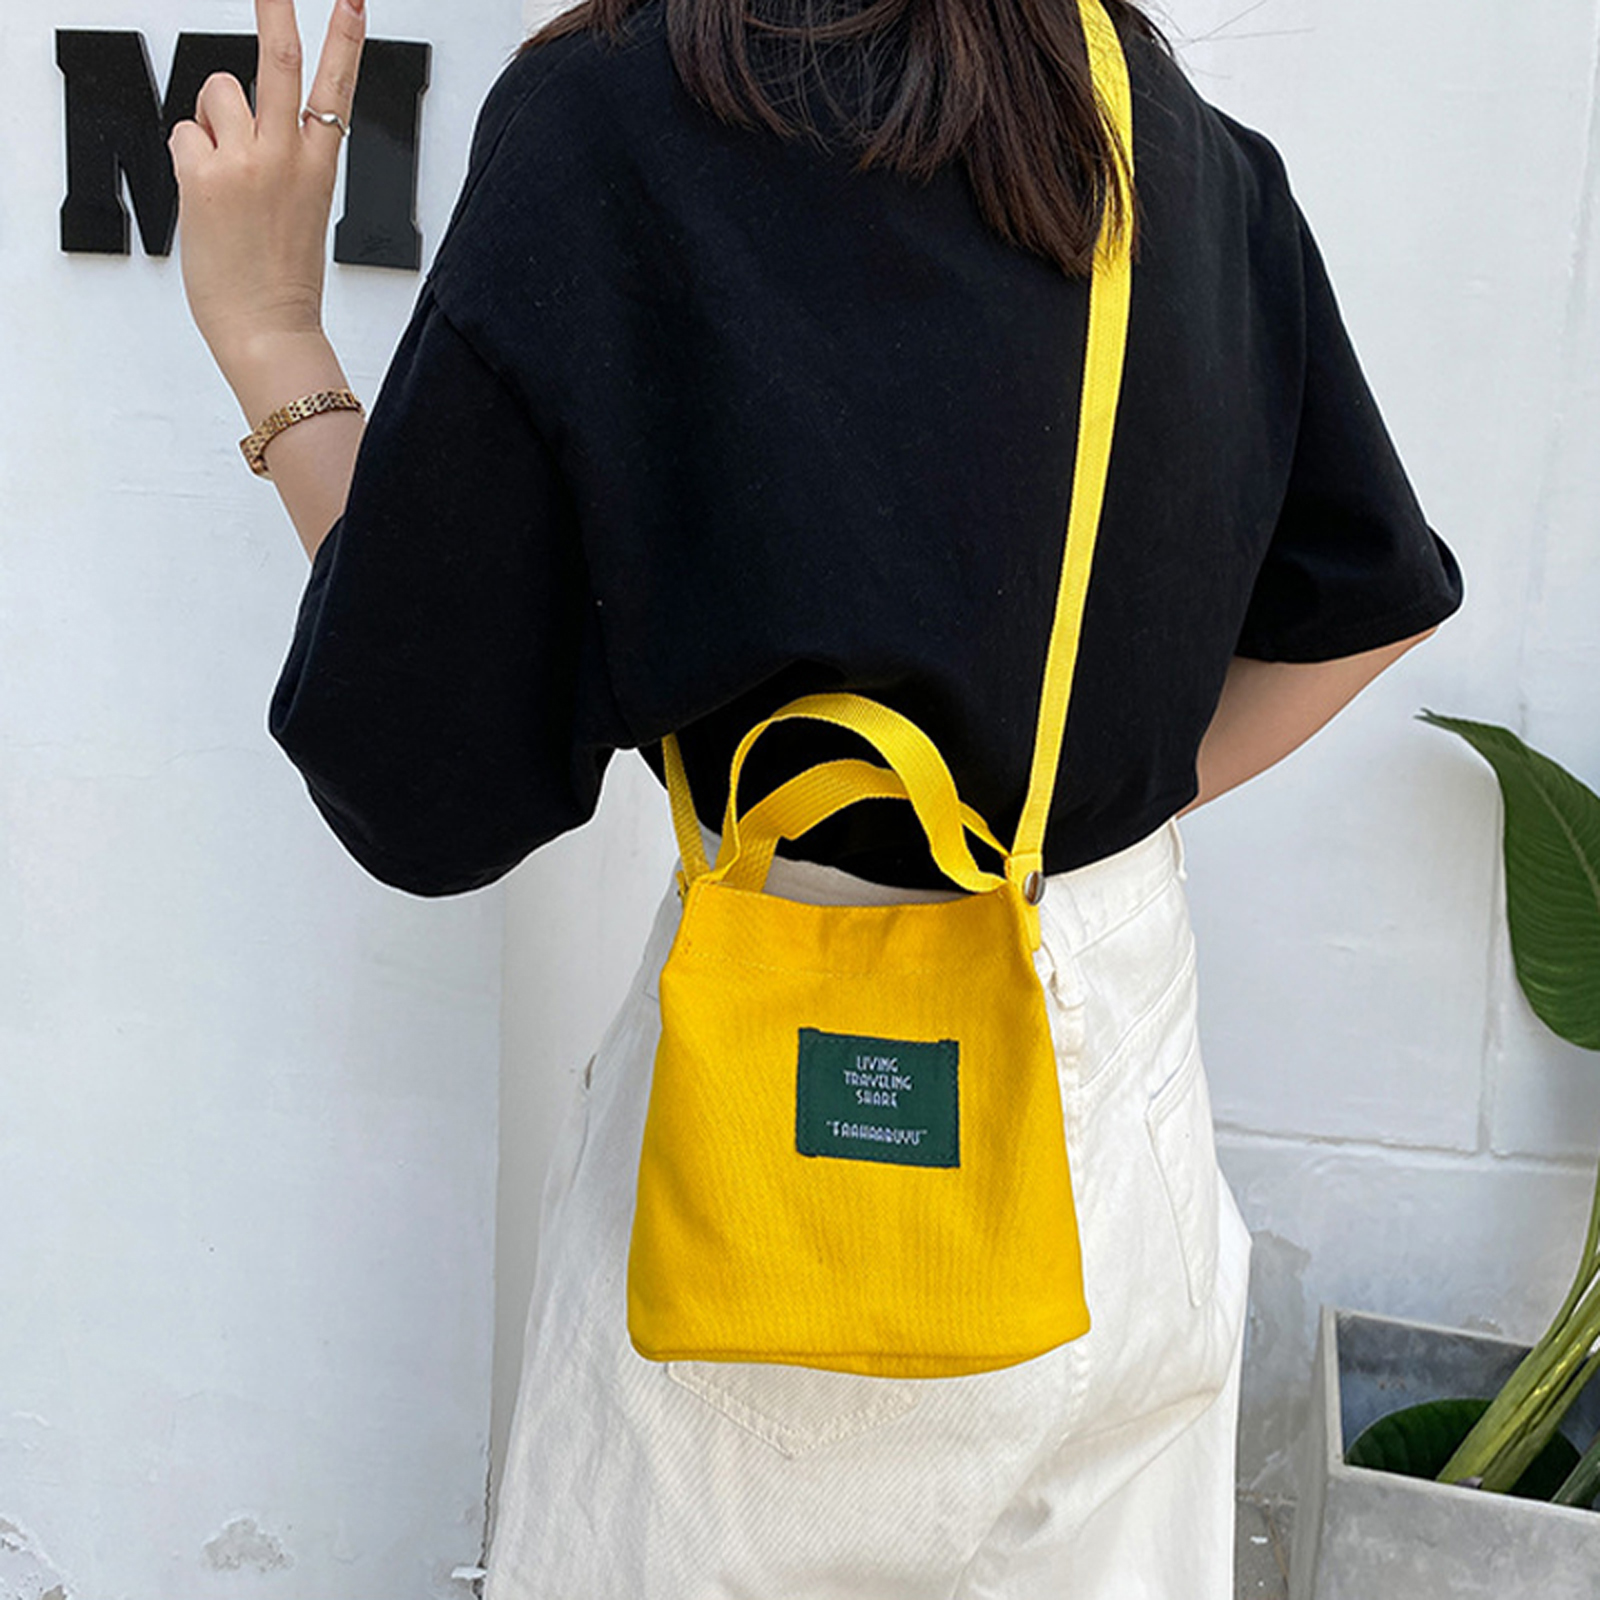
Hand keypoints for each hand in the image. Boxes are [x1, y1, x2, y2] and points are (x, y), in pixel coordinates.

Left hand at [169, 0, 366, 381]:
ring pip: (217, 93)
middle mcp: (286, 157)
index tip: (352, 1)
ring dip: (211, 120)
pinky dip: (189, 159)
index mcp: (319, 167)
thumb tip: (234, 118)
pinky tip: (206, 197)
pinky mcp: (205, 175)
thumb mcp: (299, 211)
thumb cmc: (282, 281)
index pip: (338, 88)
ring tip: (223, 170)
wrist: (268, 330)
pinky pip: (184, 134)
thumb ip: (276, 155)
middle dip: (276, 6)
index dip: (346, 38)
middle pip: (279, 59)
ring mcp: (245, 163)